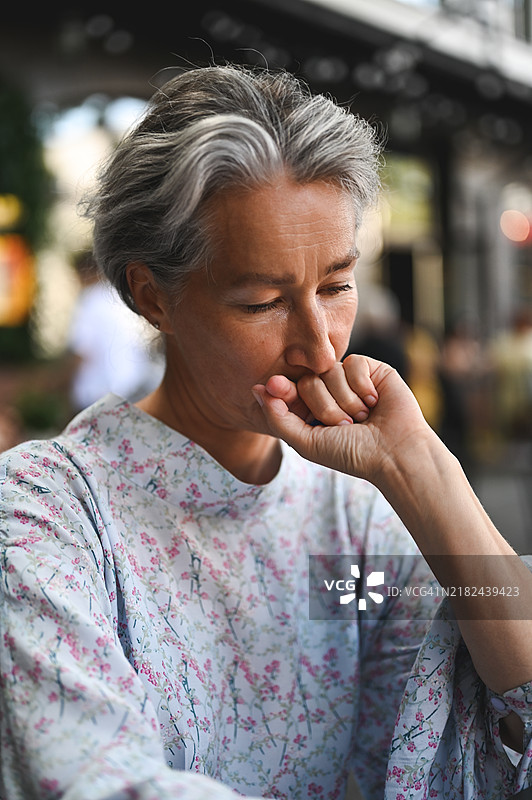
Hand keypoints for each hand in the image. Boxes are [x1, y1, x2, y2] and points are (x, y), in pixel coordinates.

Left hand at [252, 354, 432, 483]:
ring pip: (330, 371)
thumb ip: (278, 418)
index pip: (288, 389)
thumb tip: (256, 390)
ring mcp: (349, 379)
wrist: (394, 453)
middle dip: (325, 407)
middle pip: (309, 380)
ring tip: (362, 418)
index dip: (282, 388)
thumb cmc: (351, 454)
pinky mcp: (371, 369)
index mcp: (311, 409)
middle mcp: (329, 391)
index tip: (274, 385)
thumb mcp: (306, 442)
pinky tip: (374, 402)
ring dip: (346, 401)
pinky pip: (353, 363)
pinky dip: (362, 386)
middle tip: (345, 425)